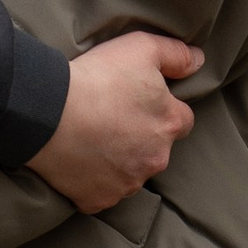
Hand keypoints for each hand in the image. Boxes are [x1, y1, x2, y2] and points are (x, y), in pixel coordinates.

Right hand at [27, 32, 200, 214]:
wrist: (48, 114)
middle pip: (156, 149)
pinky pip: (103, 192)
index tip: (139, 101)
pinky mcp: (99, 200)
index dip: (162, 109)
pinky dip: (94, 180)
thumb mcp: (141, 48)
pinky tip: (80, 160)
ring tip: (92, 137)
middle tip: (111, 117)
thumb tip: (199, 61)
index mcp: (170, 124)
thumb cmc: (96, 78)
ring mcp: (127, 183)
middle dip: (141, 137)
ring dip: (119, 159)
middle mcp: (155, 159)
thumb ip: (177, 55)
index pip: (182, 120)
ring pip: (131, 172)